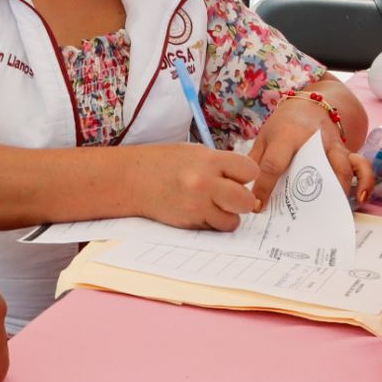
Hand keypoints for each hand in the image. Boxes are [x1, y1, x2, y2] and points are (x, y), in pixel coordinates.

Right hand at [139, 143, 260, 230]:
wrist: (131, 180)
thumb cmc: (163, 163)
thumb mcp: (194, 153)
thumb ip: (220, 165)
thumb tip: (244, 181)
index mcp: (208, 160)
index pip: (250, 171)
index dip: (245, 175)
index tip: (236, 176)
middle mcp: (204, 183)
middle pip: (246, 200)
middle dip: (241, 200)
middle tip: (229, 195)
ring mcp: (197, 206)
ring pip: (232, 221)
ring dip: (226, 215)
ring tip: (212, 205)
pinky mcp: (189, 223)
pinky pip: (214, 228)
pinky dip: (211, 222)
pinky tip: (198, 210)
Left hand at [248, 98, 353, 207]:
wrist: (310, 106)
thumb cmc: (283, 126)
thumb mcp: (264, 138)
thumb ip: (255, 161)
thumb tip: (242, 189)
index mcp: (287, 135)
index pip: (274, 164)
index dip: (264, 187)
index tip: (257, 207)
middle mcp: (314, 140)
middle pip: (314, 167)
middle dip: (307, 193)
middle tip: (299, 216)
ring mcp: (333, 146)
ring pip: (343, 168)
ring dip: (338, 192)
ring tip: (331, 213)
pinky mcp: (346, 152)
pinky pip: (362, 165)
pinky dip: (365, 182)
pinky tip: (360, 198)